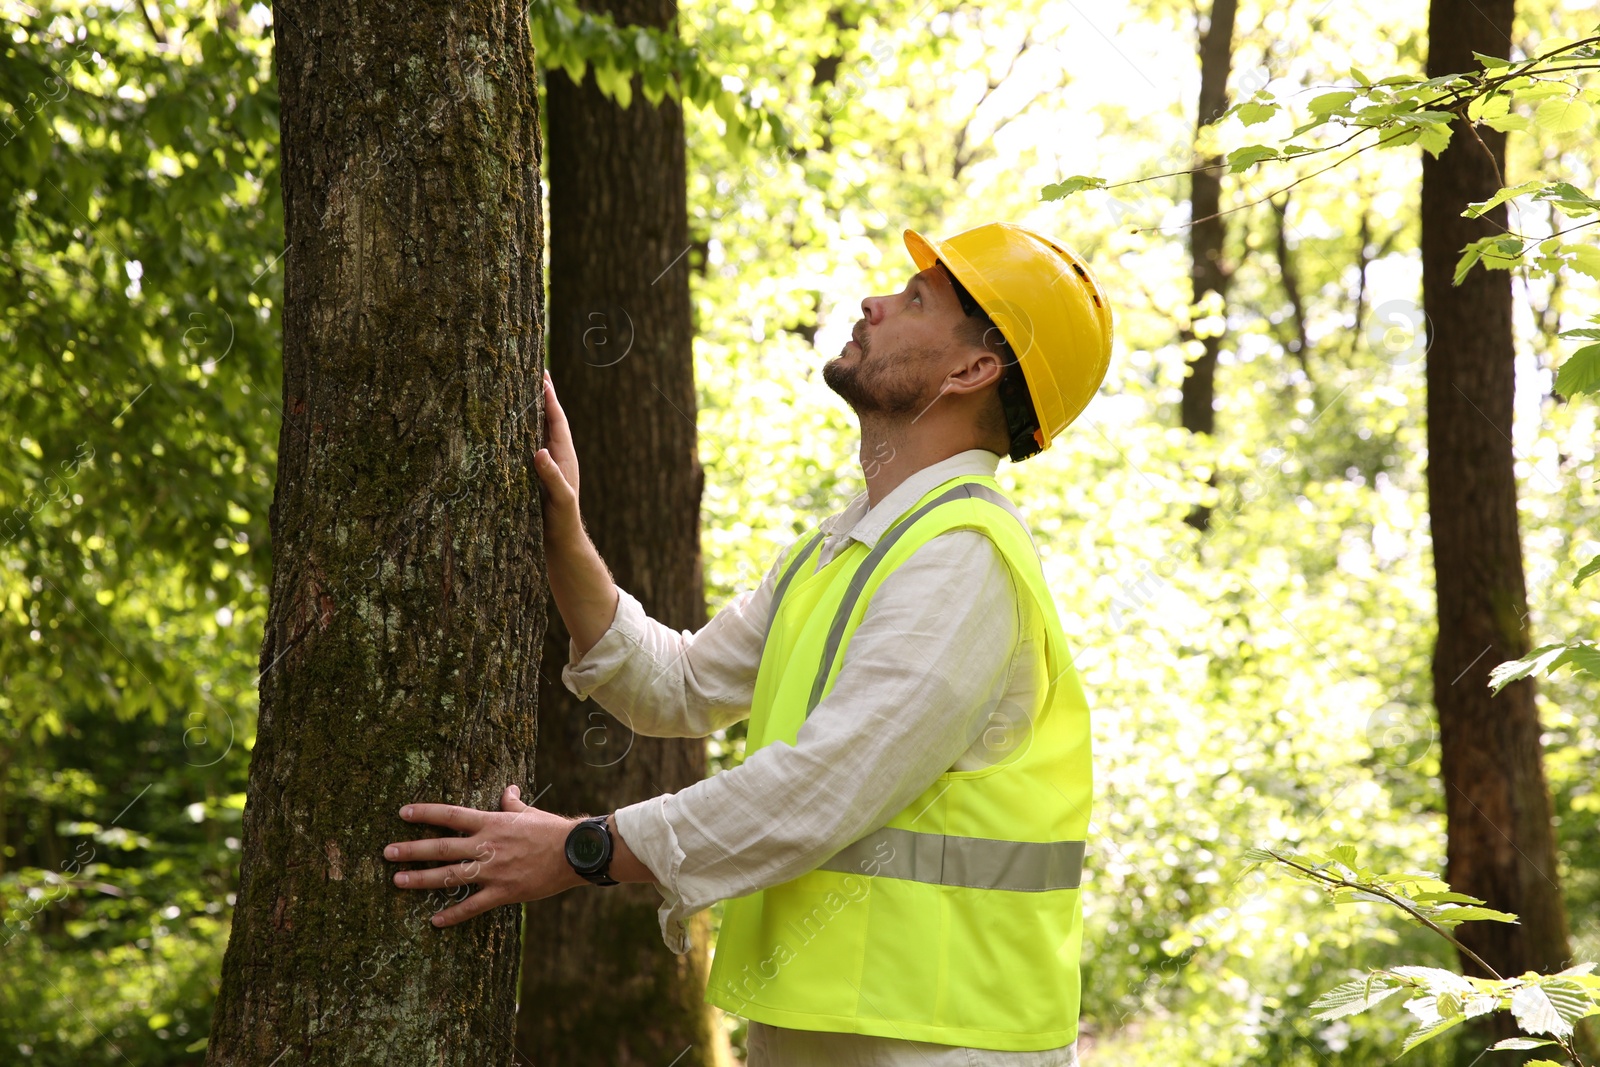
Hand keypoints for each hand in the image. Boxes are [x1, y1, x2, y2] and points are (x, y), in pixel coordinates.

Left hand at [384, 784, 584, 926]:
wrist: (573, 853)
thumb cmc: (551, 829)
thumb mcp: (529, 812)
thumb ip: (513, 803)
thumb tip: (509, 788)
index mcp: (491, 823)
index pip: (451, 815)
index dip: (425, 813)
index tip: (402, 813)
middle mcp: (486, 846)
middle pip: (441, 847)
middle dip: (412, 850)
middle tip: (387, 852)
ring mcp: (493, 871)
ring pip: (450, 876)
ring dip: (421, 879)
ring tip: (397, 880)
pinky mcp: (503, 892)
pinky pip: (473, 906)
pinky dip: (453, 914)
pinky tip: (435, 921)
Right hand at [534, 372, 581, 543]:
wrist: (561, 541)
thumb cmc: (562, 520)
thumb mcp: (559, 499)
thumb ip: (551, 477)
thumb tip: (540, 452)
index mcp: (565, 457)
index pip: (557, 421)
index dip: (550, 400)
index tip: (543, 377)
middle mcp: (558, 456)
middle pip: (549, 420)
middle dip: (542, 398)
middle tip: (534, 373)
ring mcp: (548, 464)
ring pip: (540, 431)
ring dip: (532, 412)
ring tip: (522, 391)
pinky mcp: (538, 473)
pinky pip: (531, 445)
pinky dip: (523, 431)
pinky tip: (512, 427)